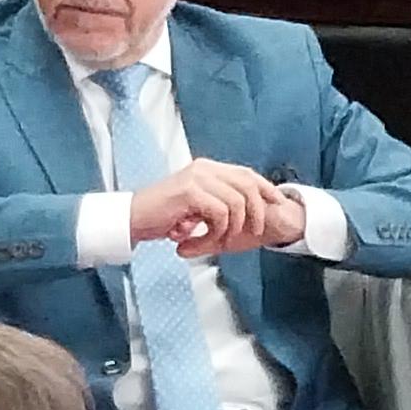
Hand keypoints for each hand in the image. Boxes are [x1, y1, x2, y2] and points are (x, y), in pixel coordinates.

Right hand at [140, 161, 308, 258]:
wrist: (132, 220)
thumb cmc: (161, 217)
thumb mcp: (195, 208)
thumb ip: (217, 203)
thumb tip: (246, 211)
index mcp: (207, 168)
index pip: (246, 173)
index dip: (266, 188)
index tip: (278, 204)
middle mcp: (204, 168)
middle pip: (248, 185)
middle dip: (257, 211)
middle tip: (253, 232)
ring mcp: (197, 178)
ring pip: (236, 203)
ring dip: (231, 229)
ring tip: (215, 241)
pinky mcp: (190, 192)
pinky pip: (221, 214)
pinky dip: (216, 232)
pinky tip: (200, 239)